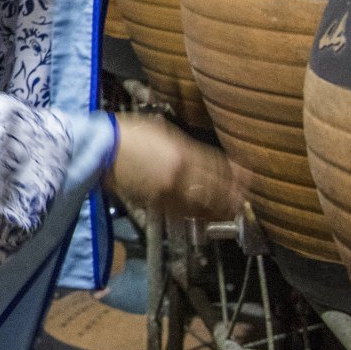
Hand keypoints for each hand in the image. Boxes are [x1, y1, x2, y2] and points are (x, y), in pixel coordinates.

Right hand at [106, 114, 244, 223]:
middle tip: (243, 203)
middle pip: (215, 190)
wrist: (101, 149)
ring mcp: (166, 191)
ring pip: (200, 206)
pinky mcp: (154, 203)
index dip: (236, 175)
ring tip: (228, 214)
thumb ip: (186, 148)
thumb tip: (202, 159)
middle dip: (232, 198)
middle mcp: (179, 174)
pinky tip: (202, 217)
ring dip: (217, 211)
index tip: (248, 178)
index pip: (219, 167)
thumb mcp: (163, 131)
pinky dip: (194, 216)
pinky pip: (180, 213)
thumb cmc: (130, 134)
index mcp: (184, 152)